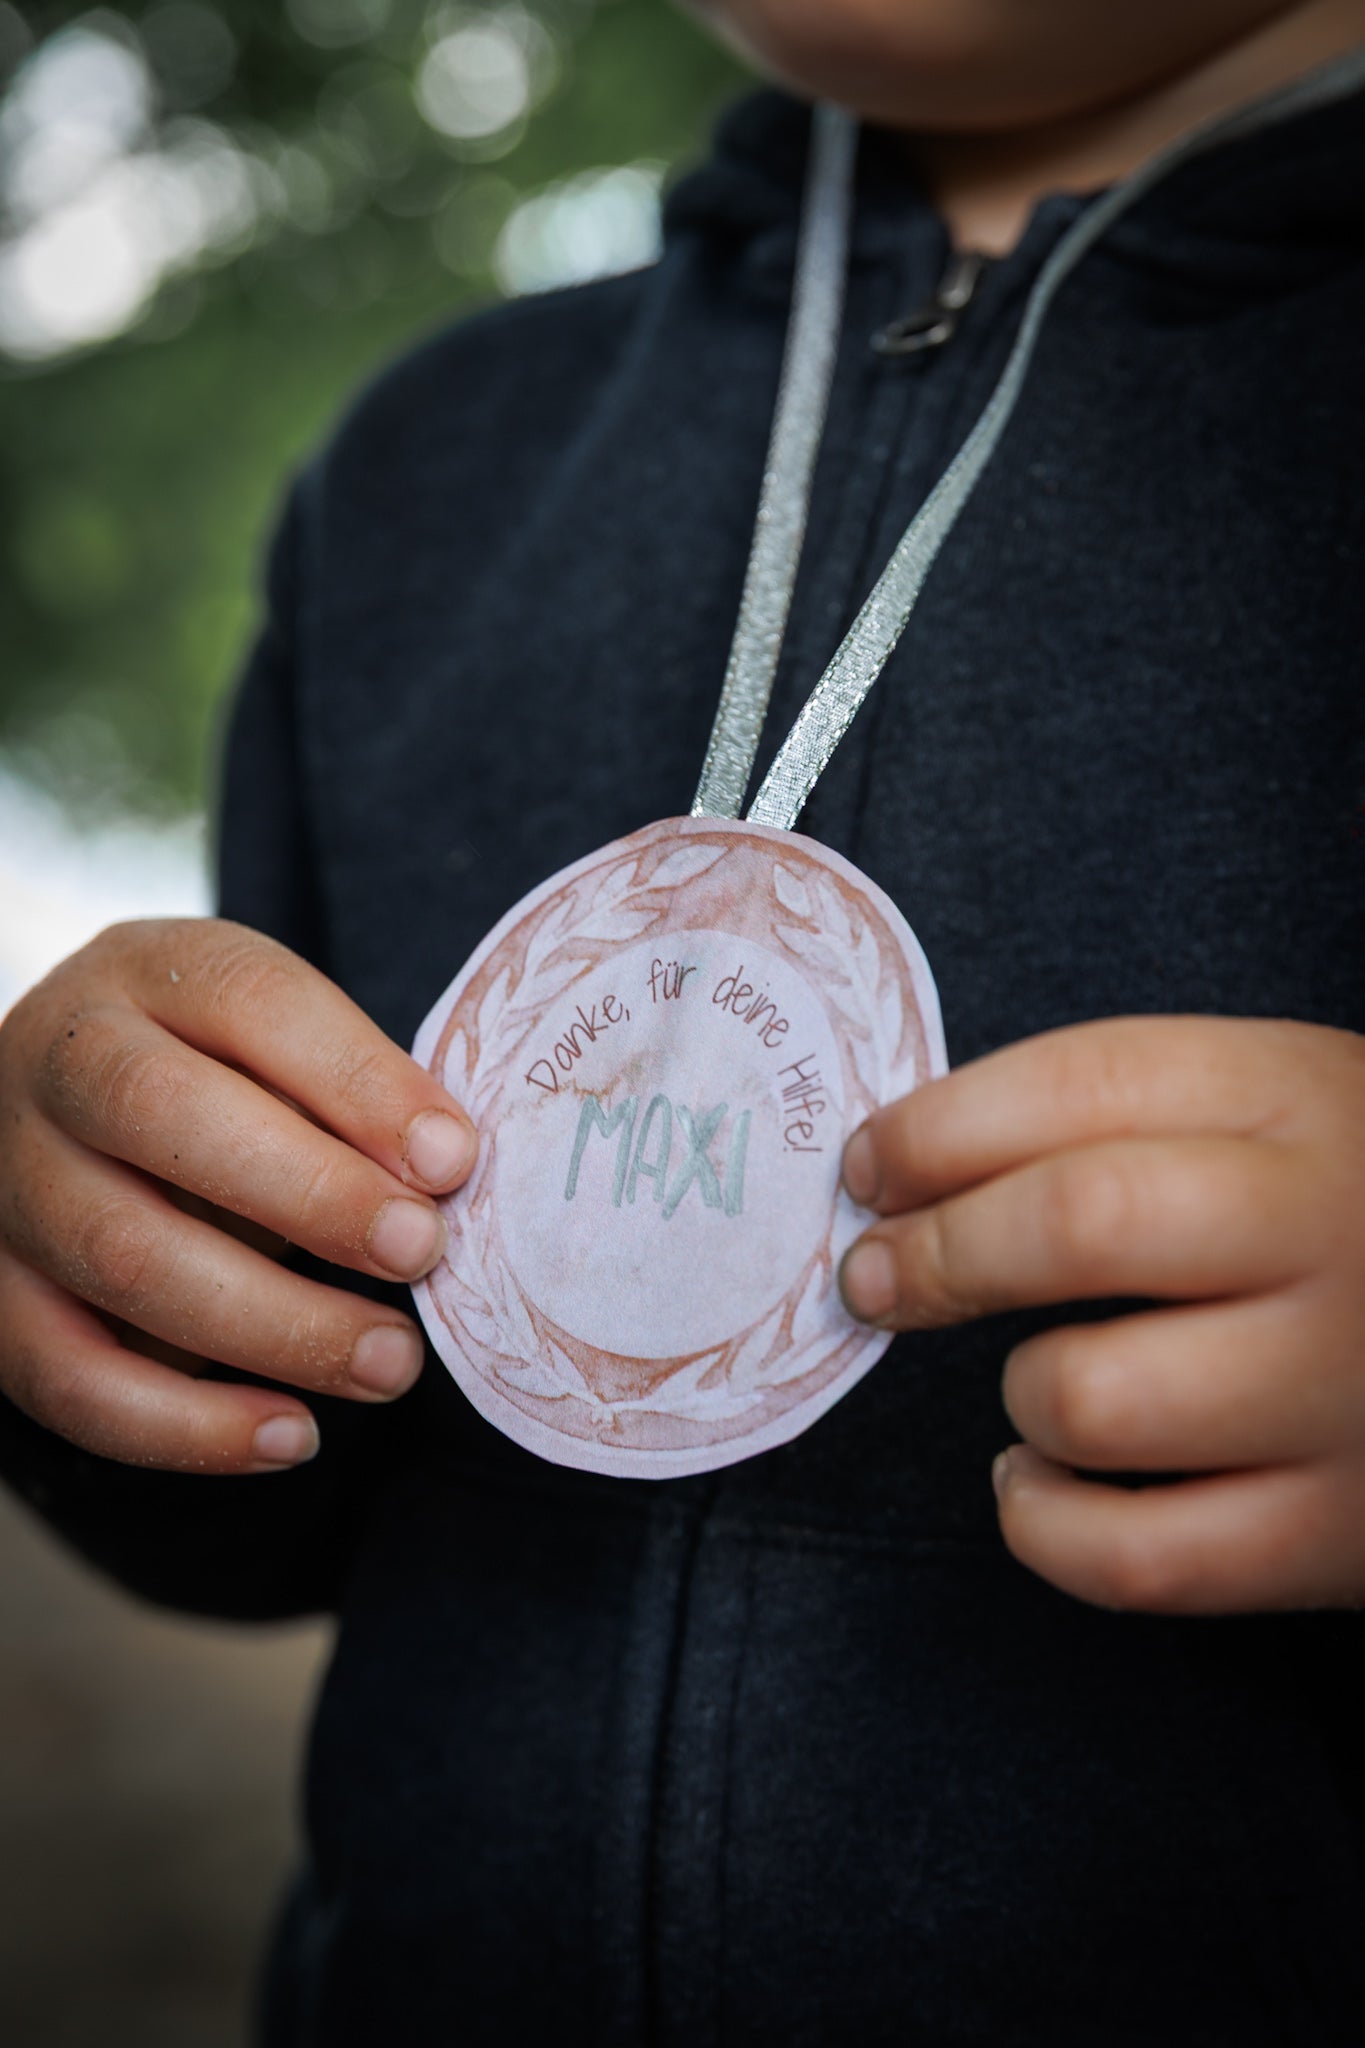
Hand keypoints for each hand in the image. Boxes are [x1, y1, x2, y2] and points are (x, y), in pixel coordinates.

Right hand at [0, 920, 475, 1475]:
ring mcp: (10, 1182)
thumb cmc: (226, 1080)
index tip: (453, 1161)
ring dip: (273, 1325)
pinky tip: (292, 1436)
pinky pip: (71, 1379)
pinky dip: (187, 1426)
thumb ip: (355, 1095)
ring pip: (123, 1256)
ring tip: (390, 1362)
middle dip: (310, 1194)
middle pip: (162, 1115)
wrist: (78, 1119)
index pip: (250, 999)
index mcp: (150, 971)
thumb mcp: (284, 1046)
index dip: (357, 1083)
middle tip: (421, 1253)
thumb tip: (445, 1175)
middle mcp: (57, 1062)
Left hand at [838, 1017, 1364, 1614]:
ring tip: (1040, 1386)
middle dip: (939, 1254)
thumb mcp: (1270, 1107)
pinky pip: (1134, 1557)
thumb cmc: (1344, 1207)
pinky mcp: (1341, 1534)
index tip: (870, 1167)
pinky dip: (1044, 1524)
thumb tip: (898, 1168)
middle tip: (876, 1276)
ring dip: (1020, 1395)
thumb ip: (1114, 1114)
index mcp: (1302, 1099)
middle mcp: (1333, 1233)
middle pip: (1078, 1223)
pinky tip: (1042, 1482)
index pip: (1088, 1083)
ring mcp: (1342, 1392)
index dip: (940, 1128)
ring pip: (1090, 1398)